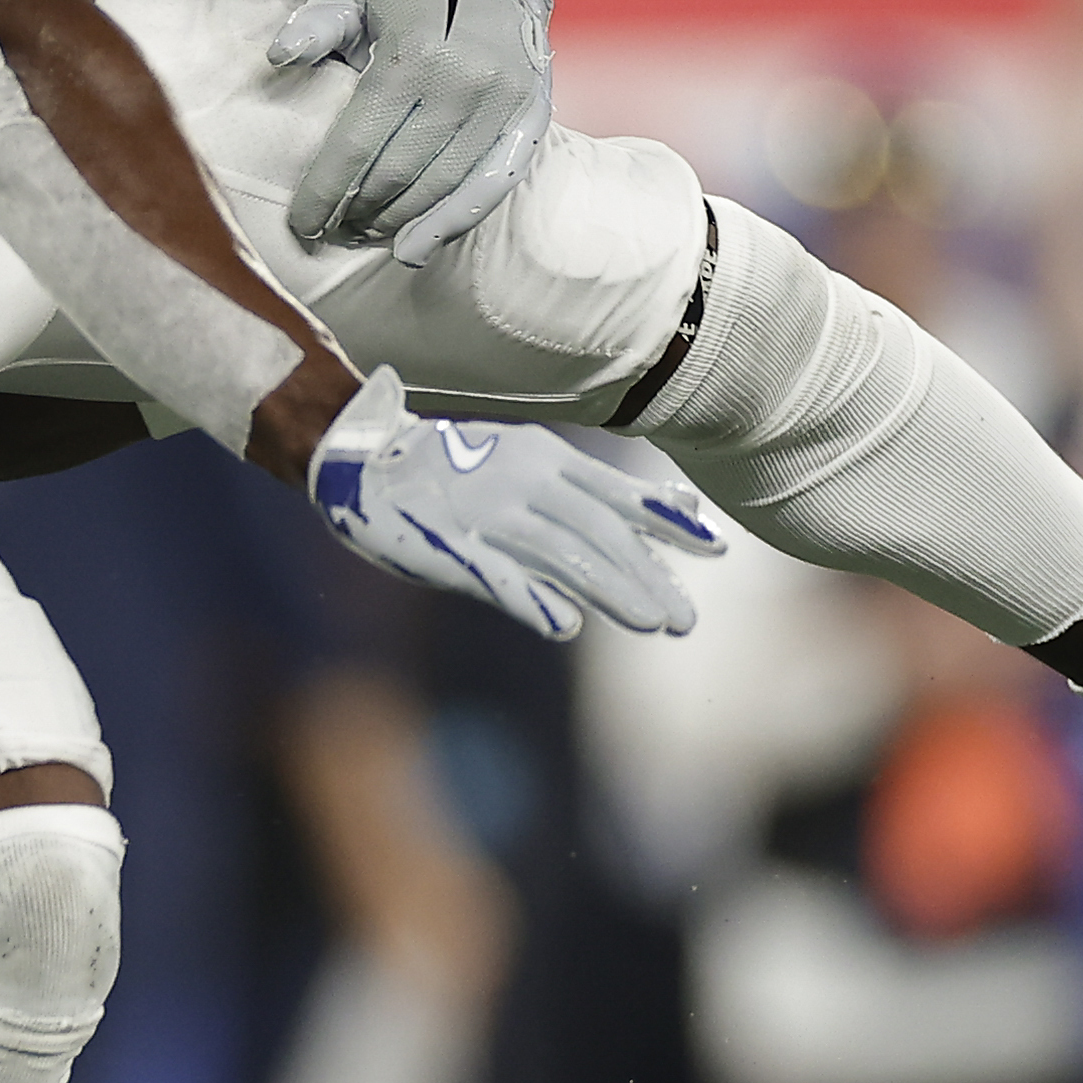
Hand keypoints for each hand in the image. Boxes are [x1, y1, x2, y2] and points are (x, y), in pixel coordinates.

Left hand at [262, 0, 555, 260]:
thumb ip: (316, 22)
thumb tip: (279, 57)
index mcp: (413, 51)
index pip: (358, 142)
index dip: (326, 190)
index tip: (302, 222)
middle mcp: (462, 80)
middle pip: (398, 173)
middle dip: (357, 211)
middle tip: (331, 230)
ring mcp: (501, 103)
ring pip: (440, 187)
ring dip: (397, 221)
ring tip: (365, 232)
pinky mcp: (530, 118)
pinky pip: (488, 186)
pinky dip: (449, 223)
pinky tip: (414, 247)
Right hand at [306, 364, 722, 640]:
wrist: (366, 456)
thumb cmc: (453, 464)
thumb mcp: (528, 460)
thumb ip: (588, 489)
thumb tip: (667, 509)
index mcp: (545, 460)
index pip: (618, 495)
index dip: (666, 523)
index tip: (717, 549)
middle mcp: (524, 482)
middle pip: (599, 532)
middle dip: (647, 575)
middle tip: (685, 619)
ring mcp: (487, 512)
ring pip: (560, 554)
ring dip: (609, 589)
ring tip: (652, 623)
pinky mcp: (450, 544)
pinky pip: (496, 573)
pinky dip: (530, 597)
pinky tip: (564, 626)